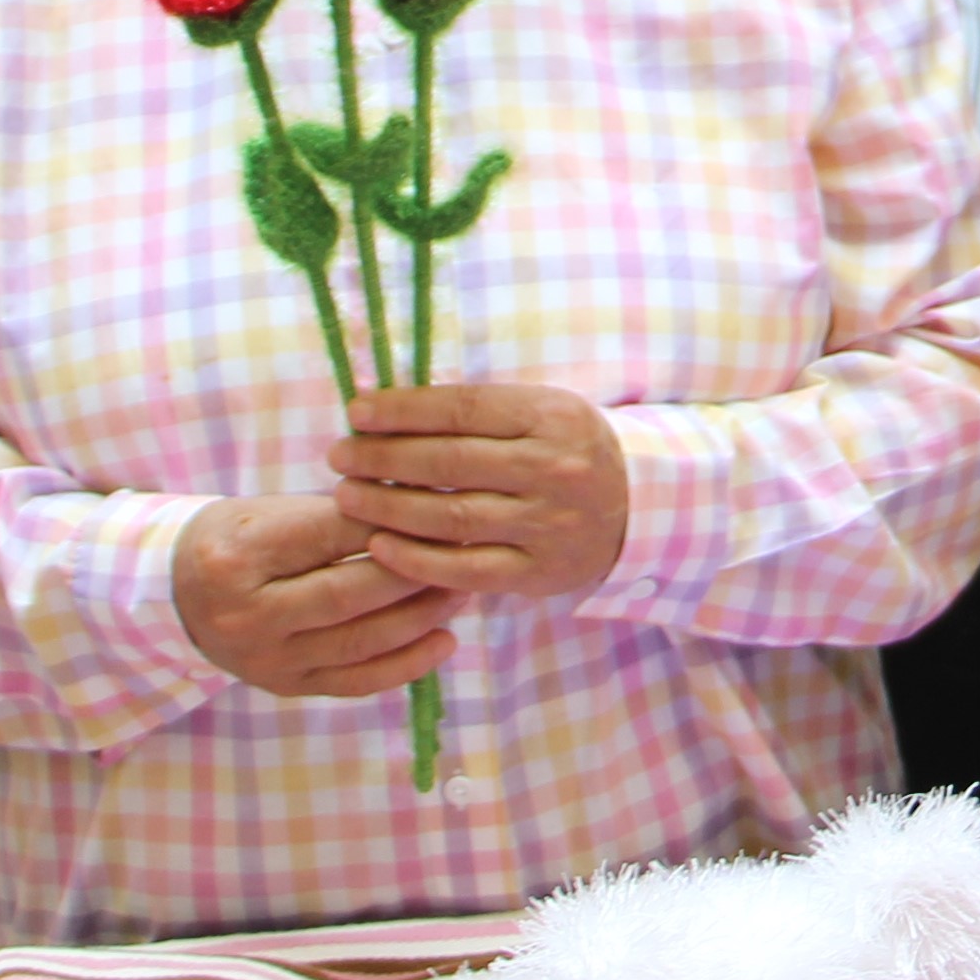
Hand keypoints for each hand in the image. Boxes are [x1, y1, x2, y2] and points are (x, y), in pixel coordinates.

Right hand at [175, 493, 455, 696]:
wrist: (179, 594)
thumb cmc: (238, 539)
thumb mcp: (269, 511)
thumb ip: (334, 514)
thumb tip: (420, 504)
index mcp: (237, 558)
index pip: (327, 536)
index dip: (388, 522)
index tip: (436, 507)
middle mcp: (247, 615)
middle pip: (347, 594)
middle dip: (413, 572)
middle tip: (460, 550)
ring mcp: (265, 660)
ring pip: (359, 642)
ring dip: (420, 617)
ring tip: (459, 590)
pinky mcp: (285, 687)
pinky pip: (356, 682)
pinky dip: (407, 665)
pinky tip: (444, 642)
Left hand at [329, 383, 629, 603]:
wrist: (640, 508)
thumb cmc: (569, 450)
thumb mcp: (543, 411)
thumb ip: (480, 411)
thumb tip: (389, 407)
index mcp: (552, 418)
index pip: (464, 410)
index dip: (404, 410)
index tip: (357, 411)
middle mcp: (554, 470)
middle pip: (451, 463)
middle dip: (384, 458)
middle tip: (339, 456)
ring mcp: (548, 524)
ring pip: (453, 517)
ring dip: (389, 507)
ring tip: (346, 497)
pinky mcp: (539, 572)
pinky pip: (467, 568)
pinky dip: (417, 560)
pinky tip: (380, 545)